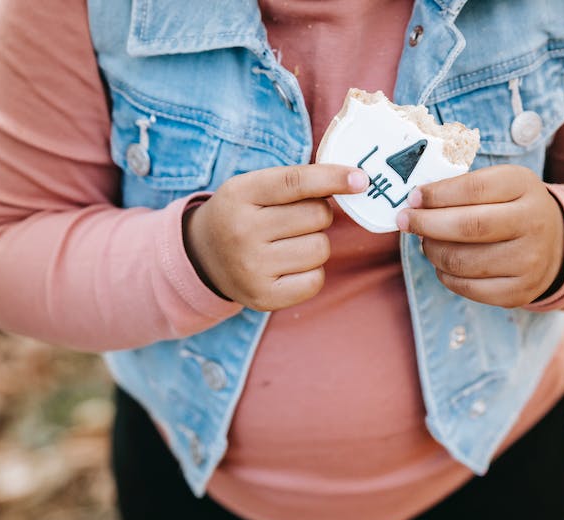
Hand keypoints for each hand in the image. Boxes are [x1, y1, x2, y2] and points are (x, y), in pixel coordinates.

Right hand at [184, 164, 368, 310]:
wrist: (202, 257)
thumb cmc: (242, 214)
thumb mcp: (254, 187)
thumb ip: (296, 181)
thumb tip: (355, 182)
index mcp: (239, 194)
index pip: (295, 182)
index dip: (333, 178)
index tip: (361, 179)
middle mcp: (242, 231)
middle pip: (317, 216)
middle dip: (318, 214)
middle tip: (296, 219)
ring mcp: (252, 268)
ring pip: (321, 248)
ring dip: (316, 243)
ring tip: (290, 243)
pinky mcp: (264, 297)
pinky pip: (316, 280)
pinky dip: (312, 271)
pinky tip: (291, 266)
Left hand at [396, 165, 563, 307]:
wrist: (555, 245)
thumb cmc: (512, 208)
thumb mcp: (499, 184)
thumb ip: (462, 187)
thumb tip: (415, 202)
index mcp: (525, 186)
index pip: (473, 189)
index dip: (436, 195)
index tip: (413, 198)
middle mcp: (533, 223)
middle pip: (467, 227)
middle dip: (426, 224)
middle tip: (405, 220)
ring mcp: (528, 261)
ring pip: (461, 261)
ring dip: (432, 250)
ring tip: (428, 241)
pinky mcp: (518, 292)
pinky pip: (466, 287)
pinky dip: (445, 274)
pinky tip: (445, 262)